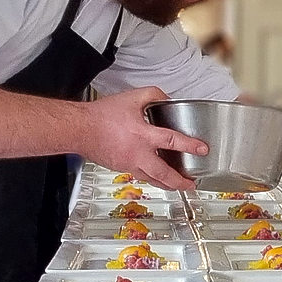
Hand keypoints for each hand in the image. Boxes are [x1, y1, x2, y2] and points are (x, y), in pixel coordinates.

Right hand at [79, 87, 205, 189]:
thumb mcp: (131, 98)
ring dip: (167, 184)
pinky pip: (140, 176)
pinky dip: (151, 178)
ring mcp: (129, 164)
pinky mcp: (121, 168)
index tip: (202, 149)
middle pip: (164, 173)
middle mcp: (137, 153)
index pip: (172, 141)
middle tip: (191, 183)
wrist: (79, 129)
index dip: (190, 145)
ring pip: (152, 179)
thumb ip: (153, 95)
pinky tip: (155, 176)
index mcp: (142, 134)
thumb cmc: (101, 115)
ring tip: (177, 186)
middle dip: (180, 181)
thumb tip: (167, 99)